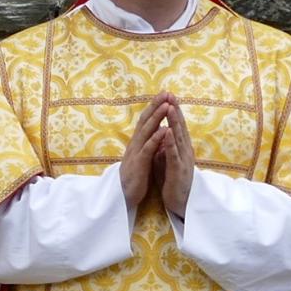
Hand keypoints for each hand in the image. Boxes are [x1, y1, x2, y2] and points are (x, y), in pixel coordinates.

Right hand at [118, 95, 169, 211]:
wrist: (124, 197)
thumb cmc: (135, 178)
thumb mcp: (142, 157)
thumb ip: (148, 144)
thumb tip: (157, 130)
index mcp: (138, 143)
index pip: (146, 121)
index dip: (155, 107)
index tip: (165, 95)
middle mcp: (135, 144)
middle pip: (145, 121)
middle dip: (156, 106)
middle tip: (166, 92)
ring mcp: (135, 153)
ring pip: (146, 132)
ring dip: (157, 118)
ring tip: (166, 105)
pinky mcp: (138, 164)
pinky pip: (148, 149)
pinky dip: (156, 139)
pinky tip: (164, 130)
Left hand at [155, 96, 194, 216]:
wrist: (181, 202)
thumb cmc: (173, 181)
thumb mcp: (168, 160)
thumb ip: (166, 147)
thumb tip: (162, 134)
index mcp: (180, 148)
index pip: (176, 126)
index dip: (173, 111)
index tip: (168, 96)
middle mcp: (184, 150)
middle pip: (179, 127)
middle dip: (174, 110)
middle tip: (170, 94)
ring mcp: (183, 160)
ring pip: (178, 138)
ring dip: (174, 122)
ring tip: (169, 107)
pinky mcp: (179, 170)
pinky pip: (174, 154)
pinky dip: (170, 143)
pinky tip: (168, 133)